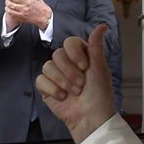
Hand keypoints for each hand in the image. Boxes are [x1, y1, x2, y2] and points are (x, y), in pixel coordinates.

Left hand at [5, 0, 50, 29]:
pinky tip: (9, 6)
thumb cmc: (39, 2)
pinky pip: (10, 11)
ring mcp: (23, 10)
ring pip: (10, 4)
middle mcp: (26, 3)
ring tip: (8, 0)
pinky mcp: (21, 16)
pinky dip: (8, 8)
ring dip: (7, 1)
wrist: (42, 15)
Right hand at [36, 24, 114, 143]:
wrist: (90, 118)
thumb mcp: (100, 68)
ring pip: (48, 66)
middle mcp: (67, 63)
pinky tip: (62, 97)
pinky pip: (41, 80)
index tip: (85, 67)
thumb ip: (96, 46)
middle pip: (57, 54)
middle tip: (81, 84)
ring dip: (62, 82)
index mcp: (80, 56)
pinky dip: (52, 89)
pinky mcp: (46, 87)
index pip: (70, 42)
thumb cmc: (99, 95)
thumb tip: (102, 26)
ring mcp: (55, 75)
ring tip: (74, 92)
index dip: (75, 54)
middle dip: (70, 72)